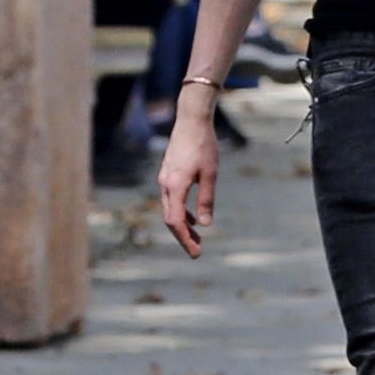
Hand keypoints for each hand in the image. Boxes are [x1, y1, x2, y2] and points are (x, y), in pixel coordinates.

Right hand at [159, 107, 219, 258]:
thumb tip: (206, 224)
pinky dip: (182, 212)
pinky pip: (172, 200)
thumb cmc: (204, 146)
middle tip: (197, 251)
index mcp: (174, 186)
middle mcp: (165, 185)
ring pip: (171, 209)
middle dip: (183, 236)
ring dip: (183, 225)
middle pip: (171, 219)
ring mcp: (164, 180)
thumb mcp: (210, 174)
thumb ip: (206, 199)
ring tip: (198, 237)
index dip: (184, 238)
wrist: (191, 121)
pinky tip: (194, 218)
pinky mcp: (168, 174)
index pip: (175, 221)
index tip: (196, 252)